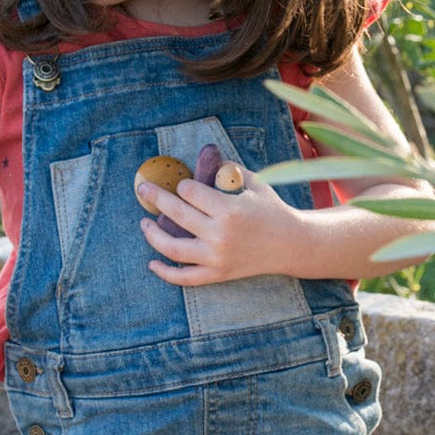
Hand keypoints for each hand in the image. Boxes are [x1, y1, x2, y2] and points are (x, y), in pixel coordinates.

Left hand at [137, 163, 299, 285]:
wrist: (291, 244)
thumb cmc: (272, 210)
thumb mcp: (256, 183)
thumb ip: (230, 170)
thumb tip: (207, 157)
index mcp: (229, 209)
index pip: (190, 193)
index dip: (183, 185)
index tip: (183, 185)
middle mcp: (220, 234)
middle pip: (176, 214)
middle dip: (155, 197)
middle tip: (144, 189)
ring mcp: (217, 257)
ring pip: (172, 248)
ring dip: (152, 234)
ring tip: (143, 222)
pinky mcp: (217, 274)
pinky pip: (185, 277)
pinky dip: (165, 273)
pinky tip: (152, 263)